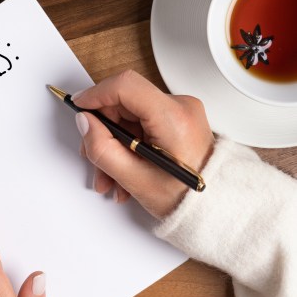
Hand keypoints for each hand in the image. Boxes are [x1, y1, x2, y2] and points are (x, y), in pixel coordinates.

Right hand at [73, 70, 213, 217]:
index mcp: (174, 118)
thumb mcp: (135, 179)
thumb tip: (85, 122)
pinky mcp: (178, 119)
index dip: (95, 94)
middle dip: (103, 131)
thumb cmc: (186, 200)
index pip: (125, 86)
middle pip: (124, 102)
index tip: (78, 107)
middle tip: (92, 157)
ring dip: (114, 144)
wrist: (217, 210)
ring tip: (111, 177)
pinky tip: (125, 171)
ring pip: (129, 116)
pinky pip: (141, 123)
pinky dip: (128, 144)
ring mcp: (181, 112)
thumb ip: (102, 148)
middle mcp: (181, 107)